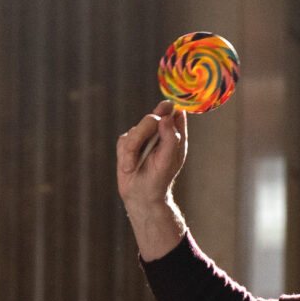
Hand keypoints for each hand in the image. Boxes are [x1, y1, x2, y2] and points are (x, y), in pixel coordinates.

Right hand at [116, 100, 188, 259]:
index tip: (167, 105)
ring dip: (134, 149)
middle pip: (153, 116)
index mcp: (174, 134)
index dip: (172, 106)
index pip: (175, 112)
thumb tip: (166, 116)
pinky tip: (130, 166)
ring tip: (135, 165)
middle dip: (147, 131)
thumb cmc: (160, 177)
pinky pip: (124, 141)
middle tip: (149, 148)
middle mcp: (159, 132)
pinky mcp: (127, 143)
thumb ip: (170, 136)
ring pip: (136, 129)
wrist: (141, 195)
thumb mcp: (170, 158)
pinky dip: (126, 155)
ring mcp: (142, 136)